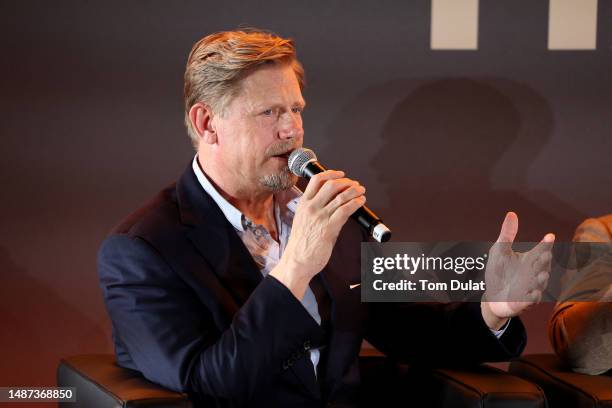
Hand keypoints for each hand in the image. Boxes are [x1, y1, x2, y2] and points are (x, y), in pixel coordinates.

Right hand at [270, 170, 365, 298]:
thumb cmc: (300, 245)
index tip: (340, 174)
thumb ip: (317, 211)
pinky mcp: (328, 228)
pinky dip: (355, 203)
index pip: (316, 180)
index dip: (331, 173)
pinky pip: (345, 210)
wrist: (296, 261)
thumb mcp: (304, 221)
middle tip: (354, 184)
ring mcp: (320, 217)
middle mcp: (311, 208)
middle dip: (346, 182)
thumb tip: (334, 204)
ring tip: (361, 191)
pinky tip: (360, 202)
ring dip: (354, 191)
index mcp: (303, 204)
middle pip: (331, 185)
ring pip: (340, 196)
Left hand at [481, 212, 554, 329]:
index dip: (546, 243)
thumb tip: (512, 213)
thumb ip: (507, 234)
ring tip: (540, 273)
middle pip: (544, 265)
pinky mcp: (525, 301)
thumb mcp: (500, 251)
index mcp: (530, 259)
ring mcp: (531, 287)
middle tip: (544, 253)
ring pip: (541, 282)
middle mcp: (534, 272)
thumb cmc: (498, 271)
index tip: (550, 235)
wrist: (492, 296)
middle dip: (545, 260)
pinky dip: (533, 296)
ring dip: (541, 278)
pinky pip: (533, 299)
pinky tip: (532, 293)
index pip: (541, 249)